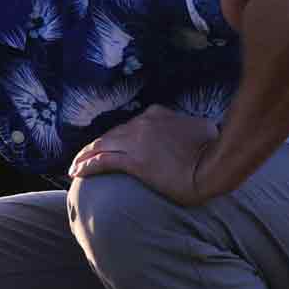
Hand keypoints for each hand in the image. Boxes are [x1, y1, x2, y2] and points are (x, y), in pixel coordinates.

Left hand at [68, 105, 222, 205]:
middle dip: (96, 146)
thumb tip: (190, 130)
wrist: (214, 167)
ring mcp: (137, 142)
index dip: (117, 137)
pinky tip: (76, 172)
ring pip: (101, 146)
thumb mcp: (201, 130)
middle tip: (83, 157)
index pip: (129, 126)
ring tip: (74, 166)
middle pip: (111, 135)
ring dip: (85, 156)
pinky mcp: (134, 162)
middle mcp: (143, 124)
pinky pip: (102, 161)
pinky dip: (87, 166)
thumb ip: (186, 128)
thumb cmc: (213, 151)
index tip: (110, 146)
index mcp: (158, 115)